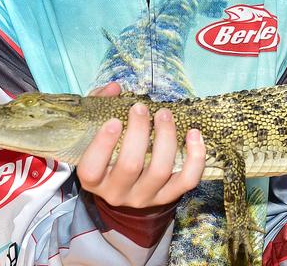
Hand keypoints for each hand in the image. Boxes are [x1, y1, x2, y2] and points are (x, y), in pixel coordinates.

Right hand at [75, 82, 206, 207]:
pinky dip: (195, 157)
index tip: (115, 120)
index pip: (91, 170)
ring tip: (164, 114)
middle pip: (130, 166)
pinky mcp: (168, 197)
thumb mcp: (94, 130)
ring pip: (160, 171)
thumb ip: (99, 106)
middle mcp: (116, 193)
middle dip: (139, 132)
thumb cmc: (107, 151)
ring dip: (165, 137)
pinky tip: (193, 134)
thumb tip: (114, 88)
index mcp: (92, 180)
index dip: (103, 145)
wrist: (125, 185)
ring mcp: (143, 197)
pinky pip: (187, 180)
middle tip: (140, 108)